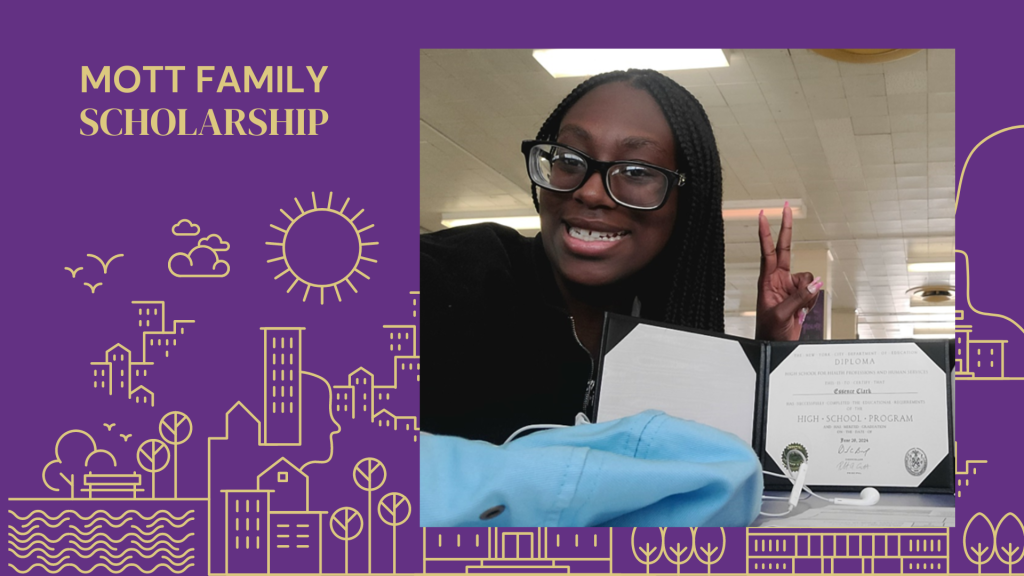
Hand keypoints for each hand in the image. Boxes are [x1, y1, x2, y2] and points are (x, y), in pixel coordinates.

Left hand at [755, 203, 821, 340]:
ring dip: (808, 292)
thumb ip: (799, 297)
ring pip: (808, 277)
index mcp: (766, 281)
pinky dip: (812, 300)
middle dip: (786, 229)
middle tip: (786, 207)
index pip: (767, 251)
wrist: (774, 346)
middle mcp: (778, 280)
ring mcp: (790, 287)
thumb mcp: (781, 315)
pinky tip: (803, 312)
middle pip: (785, 249)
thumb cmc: (768, 332)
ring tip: (798, 310)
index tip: (762, 215)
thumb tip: (815, 282)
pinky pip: (814, 290)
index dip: (765, 233)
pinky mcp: (800, 296)